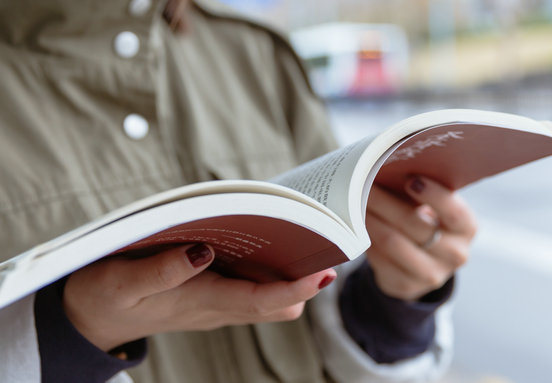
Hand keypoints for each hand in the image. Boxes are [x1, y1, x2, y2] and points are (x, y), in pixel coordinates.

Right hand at [63, 244, 335, 351]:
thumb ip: (162, 271)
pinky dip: (265, 270)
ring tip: (302, 237)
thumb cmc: (104, 297)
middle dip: (303, 280)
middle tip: (323, 244)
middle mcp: (216, 307)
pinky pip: (248, 288)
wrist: (91, 318)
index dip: (297, 289)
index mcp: (200, 303)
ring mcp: (214, 303)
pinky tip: (264, 243)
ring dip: (287, 274)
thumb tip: (203, 251)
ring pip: (266, 296)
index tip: (325, 271)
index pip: (261, 301)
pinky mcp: (208, 295)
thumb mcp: (122, 282)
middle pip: (275, 302)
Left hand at [365, 176, 476, 300]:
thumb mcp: (433, 210)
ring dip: (369, 218)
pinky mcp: (405, 285)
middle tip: (361, 182)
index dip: (433, 195)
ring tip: (351, 202)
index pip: (454, 212)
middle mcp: (454, 254)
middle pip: (414, 224)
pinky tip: (353, 224)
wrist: (421, 267)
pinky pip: (379, 258)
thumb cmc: (425, 223)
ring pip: (392, 242)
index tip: (409, 179)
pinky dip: (363, 238)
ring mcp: (430, 274)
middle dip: (384, 201)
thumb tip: (385, 167)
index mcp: (466, 228)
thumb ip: (420, 191)